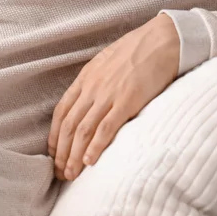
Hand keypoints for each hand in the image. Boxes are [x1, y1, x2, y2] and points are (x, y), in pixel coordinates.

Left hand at [47, 14, 180, 180]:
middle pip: (68, 125)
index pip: (61, 111)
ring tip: (71, 175)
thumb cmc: (138, 50)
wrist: (162, 40)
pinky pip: (106, 128)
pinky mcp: (127, 101)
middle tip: (60, 172)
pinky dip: (95, 147)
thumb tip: (90, 100)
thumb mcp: (108, 61)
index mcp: (86, 77)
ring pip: (83, 130)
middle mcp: (92, 87)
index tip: (54, 153)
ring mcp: (108, 94)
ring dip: (74, 156)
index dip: (54, 135)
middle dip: (62, 152)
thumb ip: (96, 81)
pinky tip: (90, 162)